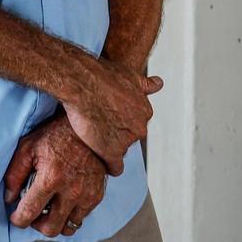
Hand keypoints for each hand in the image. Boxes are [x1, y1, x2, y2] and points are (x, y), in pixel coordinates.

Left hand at [4, 114, 106, 237]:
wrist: (87, 129)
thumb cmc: (54, 136)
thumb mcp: (27, 148)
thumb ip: (14, 174)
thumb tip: (9, 198)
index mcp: (50, 178)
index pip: (30, 212)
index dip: (18, 219)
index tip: (15, 217)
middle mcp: (70, 191)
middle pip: (50, 228)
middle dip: (37, 225)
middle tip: (32, 214)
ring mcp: (86, 196)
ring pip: (68, 228)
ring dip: (54, 222)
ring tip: (47, 208)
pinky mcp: (97, 196)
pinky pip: (81, 218)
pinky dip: (69, 215)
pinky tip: (61, 202)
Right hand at [61, 57, 161, 174]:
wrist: (81, 81)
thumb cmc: (102, 75)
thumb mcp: (130, 75)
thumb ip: (145, 84)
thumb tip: (159, 83)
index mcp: (145, 110)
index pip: (135, 122)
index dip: (120, 119)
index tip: (107, 115)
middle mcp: (140, 127)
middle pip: (129, 136)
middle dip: (116, 132)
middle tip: (98, 122)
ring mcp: (126, 141)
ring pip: (120, 149)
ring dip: (109, 144)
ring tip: (92, 134)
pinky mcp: (111, 152)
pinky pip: (115, 167)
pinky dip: (110, 166)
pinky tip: (103, 162)